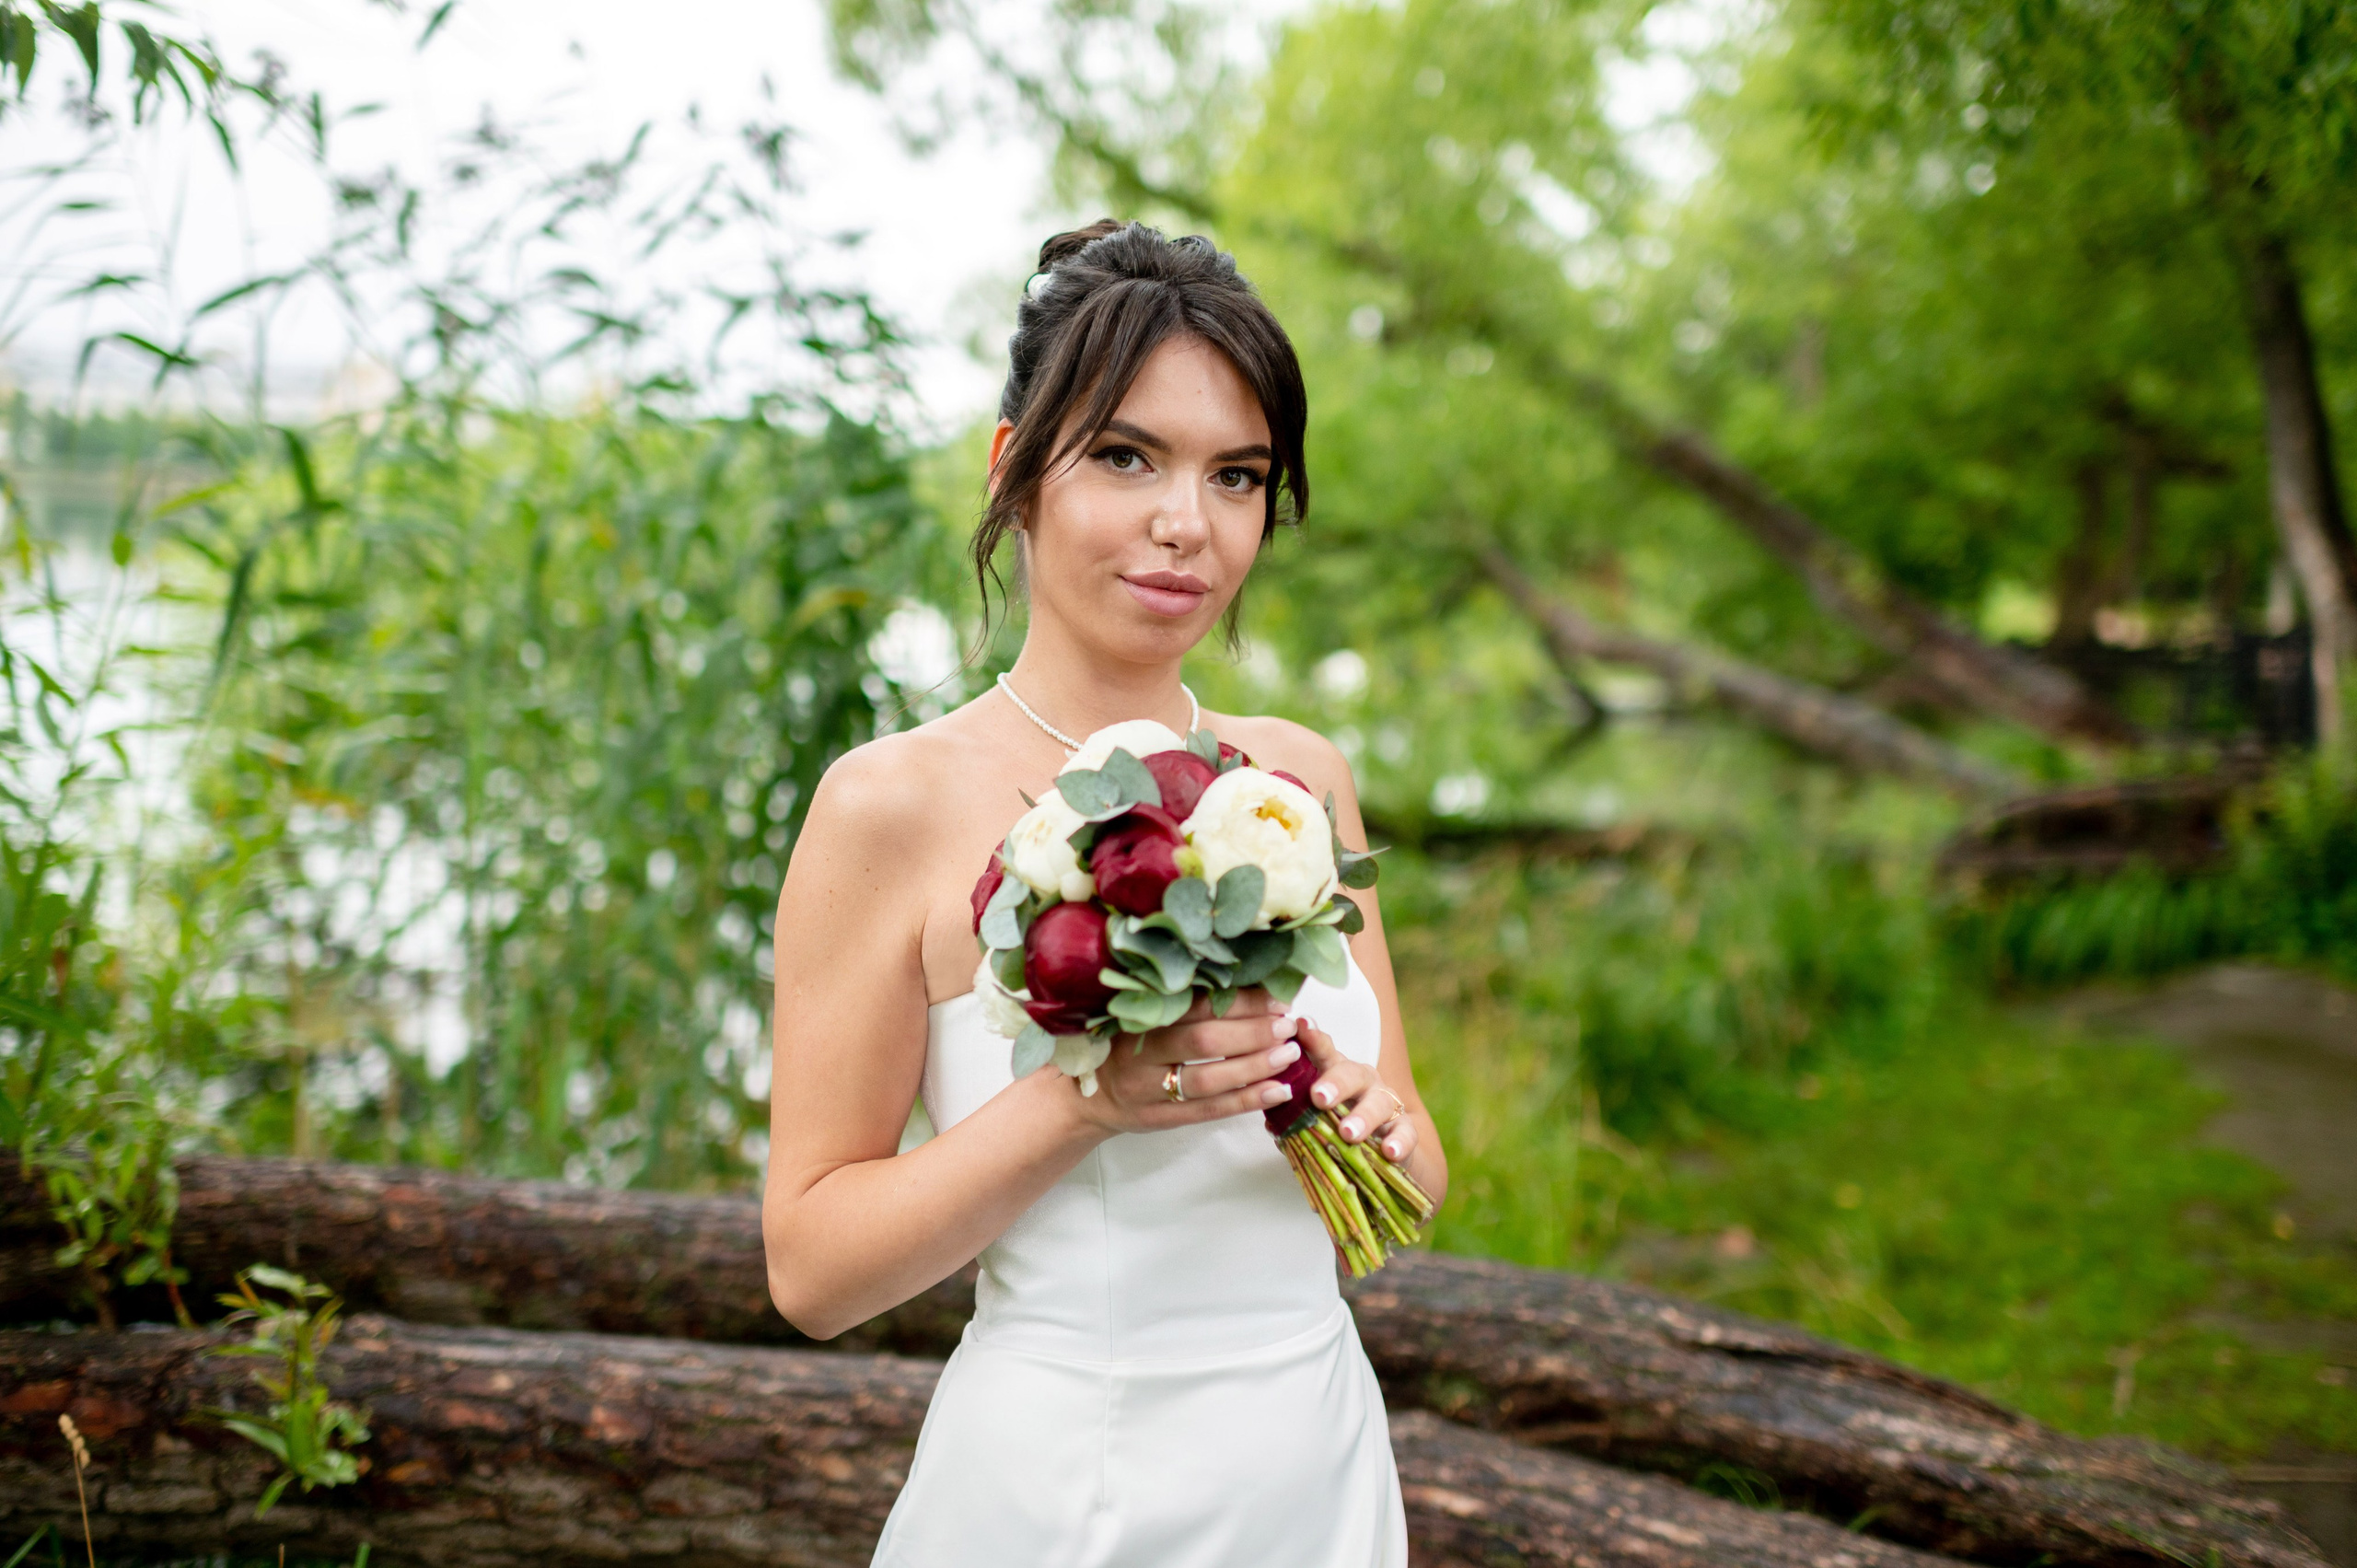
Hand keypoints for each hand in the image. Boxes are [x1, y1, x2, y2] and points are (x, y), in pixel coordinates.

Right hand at [1068, 989, 1302, 1135]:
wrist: (1084, 1097)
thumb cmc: (1122, 1046)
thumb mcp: (1137, 1016)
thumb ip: (1179, 1002)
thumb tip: (1246, 980)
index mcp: (1138, 1017)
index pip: (1195, 1005)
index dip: (1239, 1001)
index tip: (1275, 997)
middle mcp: (1140, 1053)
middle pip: (1202, 1041)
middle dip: (1251, 1032)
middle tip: (1287, 1025)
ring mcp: (1148, 1090)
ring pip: (1208, 1079)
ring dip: (1254, 1067)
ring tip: (1289, 1055)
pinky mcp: (1159, 1119)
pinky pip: (1208, 1111)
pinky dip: (1246, 1101)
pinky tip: (1277, 1091)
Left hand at [1298, 1018, 1417, 1164]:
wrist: (1380, 1151)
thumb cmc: (1338, 1125)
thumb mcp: (1315, 1117)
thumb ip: (1293, 1114)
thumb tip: (1269, 1117)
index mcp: (1336, 1073)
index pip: (1324, 1051)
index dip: (1313, 1038)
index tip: (1300, 1027)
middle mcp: (1363, 1082)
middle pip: (1351, 1074)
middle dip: (1335, 1083)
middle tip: (1318, 1096)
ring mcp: (1386, 1103)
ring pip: (1379, 1103)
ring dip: (1363, 1117)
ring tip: (1348, 1133)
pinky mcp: (1405, 1129)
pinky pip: (1405, 1132)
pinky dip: (1398, 1141)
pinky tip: (1388, 1151)